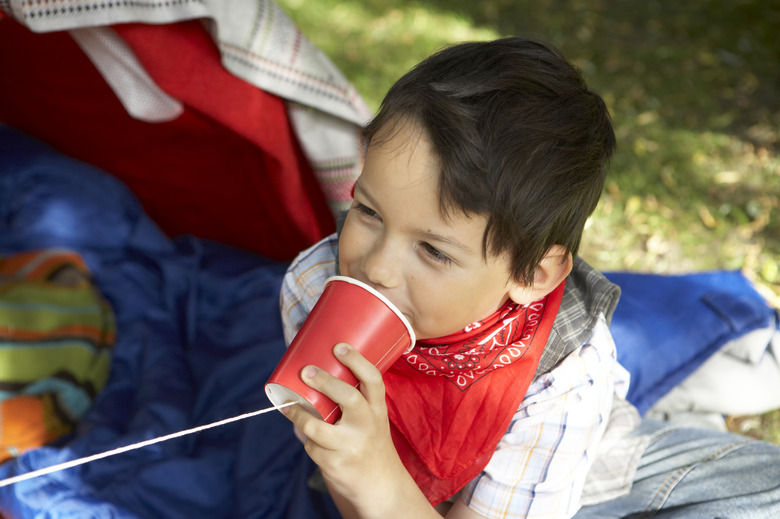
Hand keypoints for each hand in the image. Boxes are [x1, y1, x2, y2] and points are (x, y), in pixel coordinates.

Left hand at [282, 343, 418, 516]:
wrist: (380, 485)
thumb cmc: (369, 441)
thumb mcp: (372, 419)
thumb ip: (354, 400)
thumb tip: (313, 375)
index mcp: (377, 409)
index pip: (373, 380)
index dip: (357, 361)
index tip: (339, 347)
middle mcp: (367, 425)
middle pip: (348, 397)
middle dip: (325, 382)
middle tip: (307, 371)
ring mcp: (351, 445)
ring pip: (317, 427)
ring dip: (299, 416)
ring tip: (289, 406)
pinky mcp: (335, 463)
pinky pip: (312, 446)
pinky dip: (308, 440)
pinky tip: (312, 440)